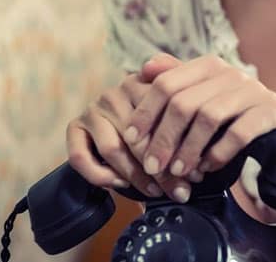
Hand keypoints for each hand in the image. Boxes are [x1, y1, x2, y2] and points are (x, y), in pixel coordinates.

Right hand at [65, 63, 191, 200]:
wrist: (118, 126)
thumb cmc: (156, 122)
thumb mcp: (175, 113)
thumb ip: (187, 122)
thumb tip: (201, 160)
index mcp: (144, 83)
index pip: (161, 116)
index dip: (180, 148)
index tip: (195, 174)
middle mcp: (116, 92)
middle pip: (138, 137)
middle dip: (161, 169)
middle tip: (178, 191)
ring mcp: (94, 109)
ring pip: (113, 149)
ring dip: (134, 176)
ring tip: (154, 191)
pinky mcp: (74, 126)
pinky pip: (81, 157)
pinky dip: (101, 175)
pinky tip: (119, 184)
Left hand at [123, 53, 275, 200]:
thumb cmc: (231, 114)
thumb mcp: (202, 95)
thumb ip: (175, 81)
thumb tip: (144, 67)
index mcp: (209, 66)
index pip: (167, 83)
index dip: (146, 112)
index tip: (132, 138)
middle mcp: (231, 73)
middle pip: (184, 103)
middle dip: (164, 138)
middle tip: (153, 166)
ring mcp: (253, 91)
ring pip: (209, 117)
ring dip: (188, 149)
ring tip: (178, 171)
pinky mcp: (271, 112)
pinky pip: (238, 133)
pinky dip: (218, 153)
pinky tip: (207, 167)